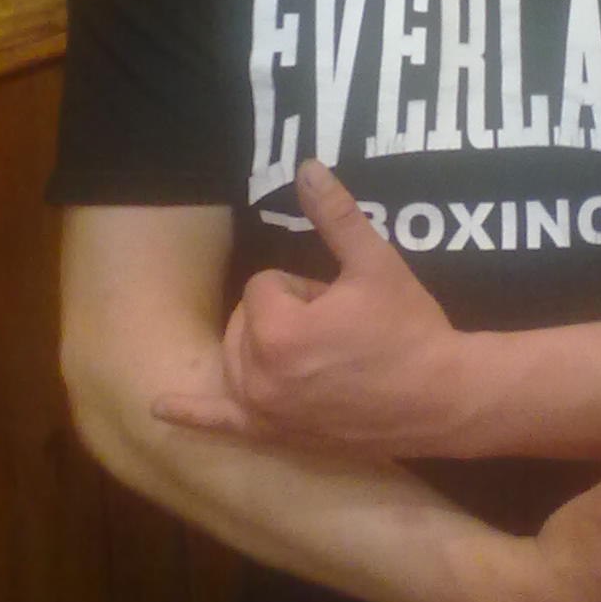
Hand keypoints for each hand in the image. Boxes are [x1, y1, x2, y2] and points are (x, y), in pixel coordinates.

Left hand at [152, 160, 468, 453]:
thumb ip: (335, 214)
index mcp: (276, 331)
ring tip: (319, 356)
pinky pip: (220, 425)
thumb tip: (305, 166)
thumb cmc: (408, 328)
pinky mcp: (274, 435)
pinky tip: (159, 407)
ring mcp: (263, 411)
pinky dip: (190, 414)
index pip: (264, 284)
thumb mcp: (374, 263)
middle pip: (247, 320)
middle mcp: (257, 376)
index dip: (307, 287)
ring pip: (239, 356)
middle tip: (338, 330)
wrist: (442, 398)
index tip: (343, 305)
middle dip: (286, 316)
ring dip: (264, 347)